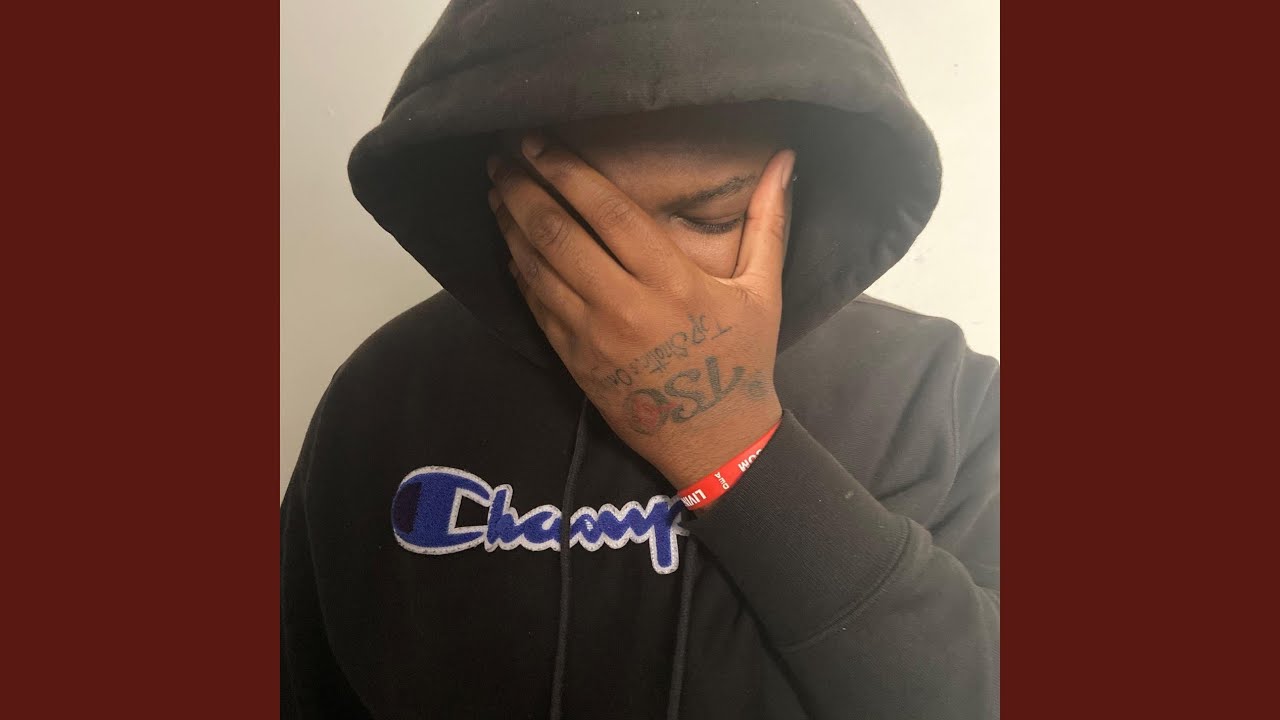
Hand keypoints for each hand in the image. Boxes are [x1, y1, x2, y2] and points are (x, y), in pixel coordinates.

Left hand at [487, 133, 793, 488]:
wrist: (714, 440)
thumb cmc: (741, 359)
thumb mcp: (763, 290)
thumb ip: (768, 221)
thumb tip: (784, 159)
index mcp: (672, 282)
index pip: (609, 213)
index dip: (568, 172)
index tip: (539, 141)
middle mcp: (626, 306)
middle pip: (559, 234)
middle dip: (524, 189)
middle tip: (502, 156)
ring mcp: (593, 335)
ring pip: (537, 268)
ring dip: (511, 224)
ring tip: (497, 189)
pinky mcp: (574, 360)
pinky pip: (536, 305)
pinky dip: (518, 270)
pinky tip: (509, 242)